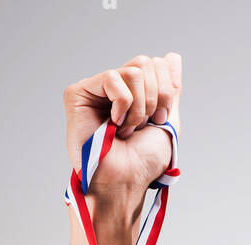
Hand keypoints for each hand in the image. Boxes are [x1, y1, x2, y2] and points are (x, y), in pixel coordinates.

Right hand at [63, 54, 181, 203]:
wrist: (125, 181)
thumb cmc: (142, 162)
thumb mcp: (167, 122)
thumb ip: (170, 89)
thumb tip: (172, 56)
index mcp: (133, 93)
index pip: (156, 64)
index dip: (165, 93)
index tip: (158, 121)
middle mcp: (113, 89)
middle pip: (145, 63)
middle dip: (154, 99)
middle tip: (141, 127)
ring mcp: (95, 90)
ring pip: (133, 71)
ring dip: (139, 107)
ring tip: (125, 129)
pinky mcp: (78, 93)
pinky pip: (113, 78)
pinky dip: (122, 105)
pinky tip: (113, 125)